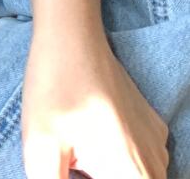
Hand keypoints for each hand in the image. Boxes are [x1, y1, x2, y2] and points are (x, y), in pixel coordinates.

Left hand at [22, 15, 169, 177]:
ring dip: (103, 171)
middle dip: (91, 176)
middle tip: (71, 161)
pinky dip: (114, 163)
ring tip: (74, 153)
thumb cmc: (54, 86)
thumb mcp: (41, 146)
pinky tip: (85, 141)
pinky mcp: (152, 129)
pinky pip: (139, 161)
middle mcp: (155, 165)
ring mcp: (158, 145)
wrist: (71, 34)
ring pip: (133, 176)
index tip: (71, 169)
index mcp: (132, 175)